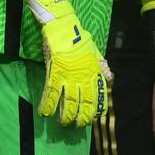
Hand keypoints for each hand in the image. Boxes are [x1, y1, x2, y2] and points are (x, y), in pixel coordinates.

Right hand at [25, 0, 108, 127]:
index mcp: (94, 72)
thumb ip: (102, 67)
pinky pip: (50, 93)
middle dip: (81, 118)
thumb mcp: (96, 53)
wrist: (64, 28)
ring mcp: (68, 76)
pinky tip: (44, 114)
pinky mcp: (54, 73)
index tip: (94, 119)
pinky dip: (47, 105)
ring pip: (68, 102)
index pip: (98, 96)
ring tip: (63, 123)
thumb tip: (110, 78)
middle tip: (77, 126)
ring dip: (65, 115)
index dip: (96, 110)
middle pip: (83, 103)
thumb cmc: (80, 40)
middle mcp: (82, 77)